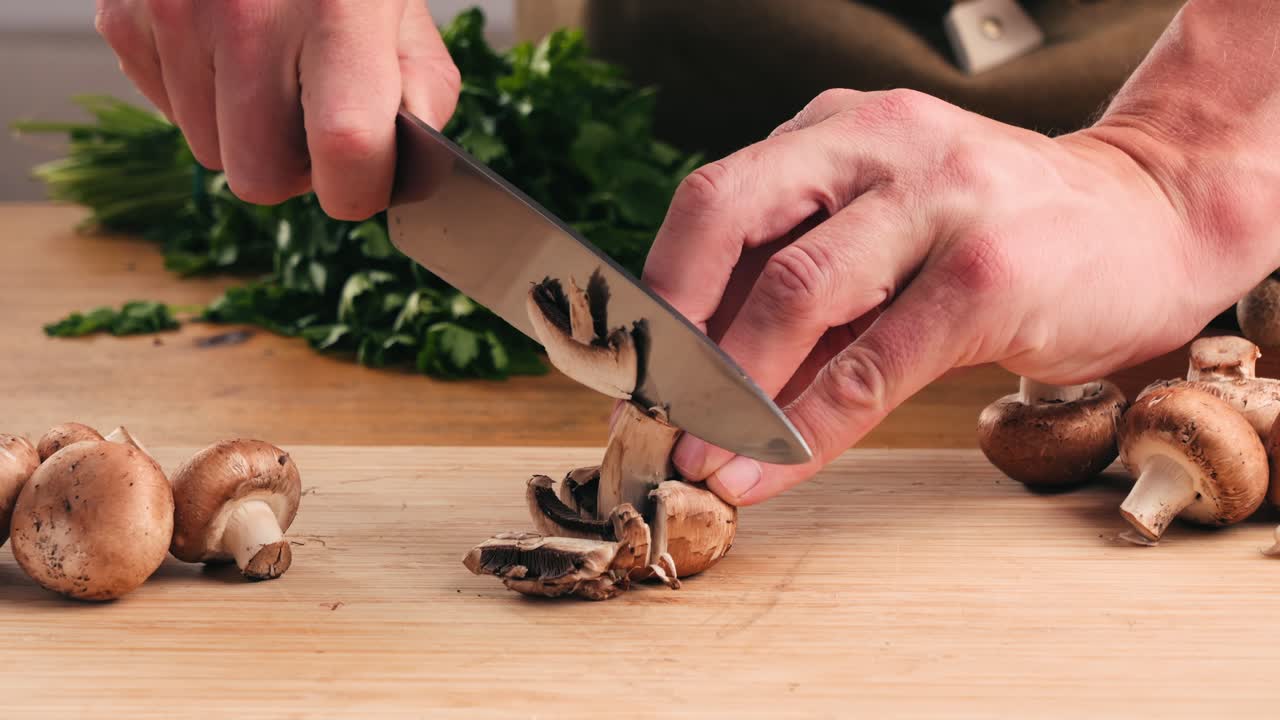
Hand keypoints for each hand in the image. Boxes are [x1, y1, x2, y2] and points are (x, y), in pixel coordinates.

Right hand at [94, 0, 460, 219]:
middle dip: (294, 168)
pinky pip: (166, 111)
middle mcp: (247, 14)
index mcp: (337, 11)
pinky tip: (228, 50)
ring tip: (270, 70)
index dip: (360, 187)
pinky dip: (202, 98)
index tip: (365, 178)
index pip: (346, 148)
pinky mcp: (126, 16)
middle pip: (259, 177)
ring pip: (208, 150)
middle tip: (314, 122)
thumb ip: (421, 92)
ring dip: (245, 132)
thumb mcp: (401, 8)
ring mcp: (175, 14)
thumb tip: (402, 170)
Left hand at [645, 88, 1245, 505]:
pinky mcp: (991, 271)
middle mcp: (880, 142)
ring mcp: (939, 198)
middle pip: (729, 216)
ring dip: (732, 389)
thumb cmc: (996, 239)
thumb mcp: (884, 241)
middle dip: (674, 328)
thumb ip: (800, 296)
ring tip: (697, 453)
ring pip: (797, 292)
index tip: (626, 370)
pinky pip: (874, 363)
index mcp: (837, 129)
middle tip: (646, 410)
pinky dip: (810, 427)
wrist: (1148, 225)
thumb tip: (699, 386)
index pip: (713, 198)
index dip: (656, 288)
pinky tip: (770, 470)